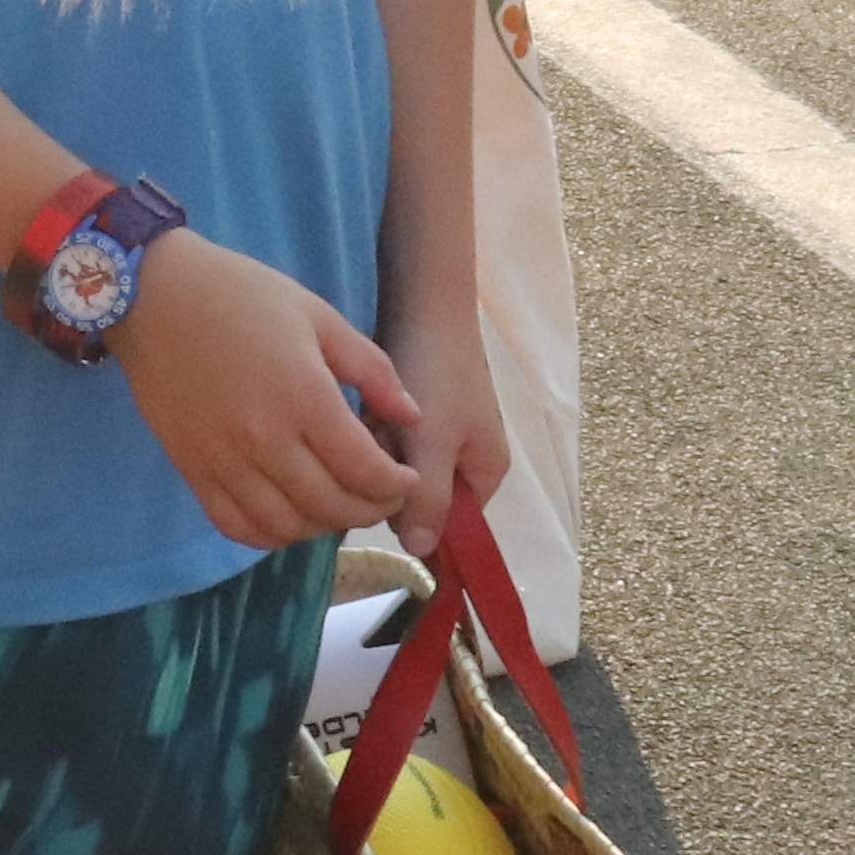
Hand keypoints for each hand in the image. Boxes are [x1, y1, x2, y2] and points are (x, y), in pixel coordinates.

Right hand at [107, 233, 416, 550]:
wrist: (151, 295)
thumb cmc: (240, 294)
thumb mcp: (318, 315)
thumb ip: (372, 369)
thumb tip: (412, 417)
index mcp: (303, 396)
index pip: (365, 471)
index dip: (397, 485)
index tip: (406, 477)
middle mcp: (263, 439)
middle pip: (330, 507)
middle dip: (369, 510)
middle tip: (382, 495)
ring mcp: (222, 460)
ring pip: (286, 527)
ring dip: (322, 526)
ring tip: (337, 503)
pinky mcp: (192, 469)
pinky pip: (237, 526)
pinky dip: (270, 535)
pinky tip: (289, 514)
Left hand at [372, 297, 510, 557]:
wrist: (425, 303)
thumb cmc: (437, 374)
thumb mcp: (433, 443)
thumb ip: (428, 500)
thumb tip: (420, 551)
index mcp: (486, 473)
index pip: (449, 526)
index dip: (413, 516)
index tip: (387, 488)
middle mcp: (468, 459)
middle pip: (418, 497)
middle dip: (392, 474)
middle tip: (384, 440)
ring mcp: (443, 436)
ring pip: (398, 469)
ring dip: (381, 449)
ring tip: (375, 419)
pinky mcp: (418, 414)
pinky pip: (389, 440)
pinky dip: (375, 427)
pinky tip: (368, 405)